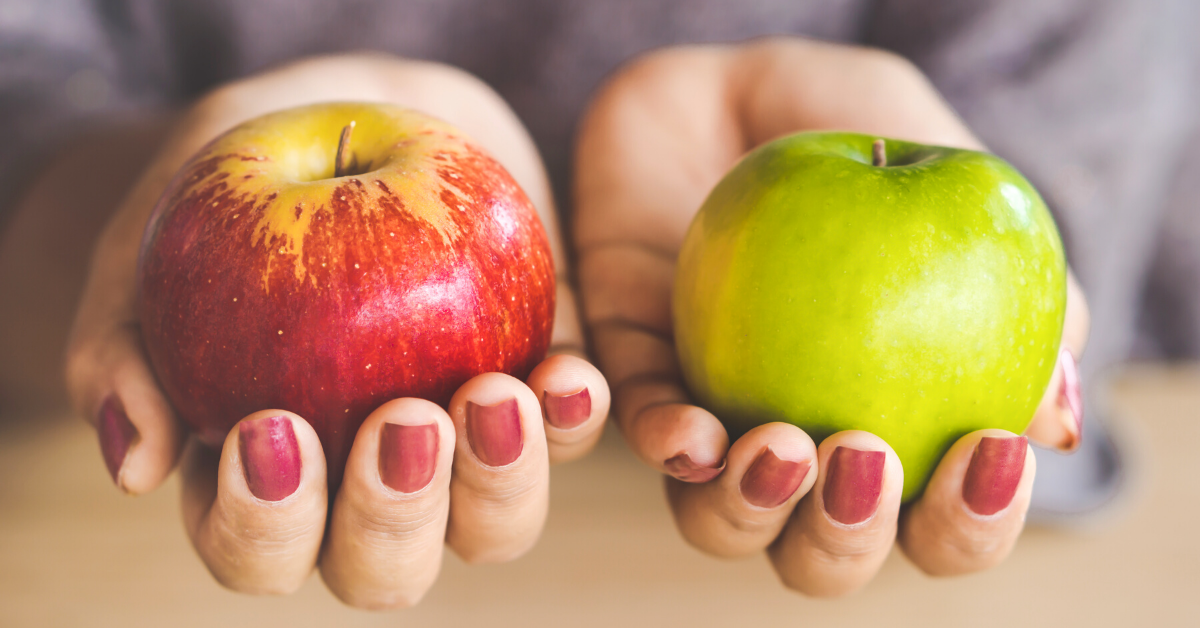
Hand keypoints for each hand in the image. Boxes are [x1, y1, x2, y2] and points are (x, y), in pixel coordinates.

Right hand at [66, 54, 609, 607]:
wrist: (358, 113)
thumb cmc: (239, 178)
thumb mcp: (164, 228)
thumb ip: (125, 339)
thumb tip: (133, 464)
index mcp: (265, 477)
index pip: (256, 548)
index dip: (264, 523)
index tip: (272, 428)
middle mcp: (367, 488)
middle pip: (383, 568)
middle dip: (392, 516)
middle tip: (402, 422)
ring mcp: (463, 453)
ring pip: (490, 526)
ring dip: (499, 481)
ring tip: (493, 394)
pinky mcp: (539, 398)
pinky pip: (571, 436)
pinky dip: (575, 417)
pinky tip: (569, 375)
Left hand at [573, 38, 1088, 594]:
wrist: (728, 83)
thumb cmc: (854, 134)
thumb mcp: (957, 185)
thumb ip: (1024, 287)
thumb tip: (1059, 418)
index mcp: (890, 423)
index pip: (939, 521)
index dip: (971, 521)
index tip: (991, 448)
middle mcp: (800, 441)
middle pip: (823, 554)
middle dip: (850, 540)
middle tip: (870, 458)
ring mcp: (712, 414)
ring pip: (720, 521)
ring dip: (752, 508)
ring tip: (786, 446)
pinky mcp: (631, 370)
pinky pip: (635, 427)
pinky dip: (664, 441)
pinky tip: (693, 436)